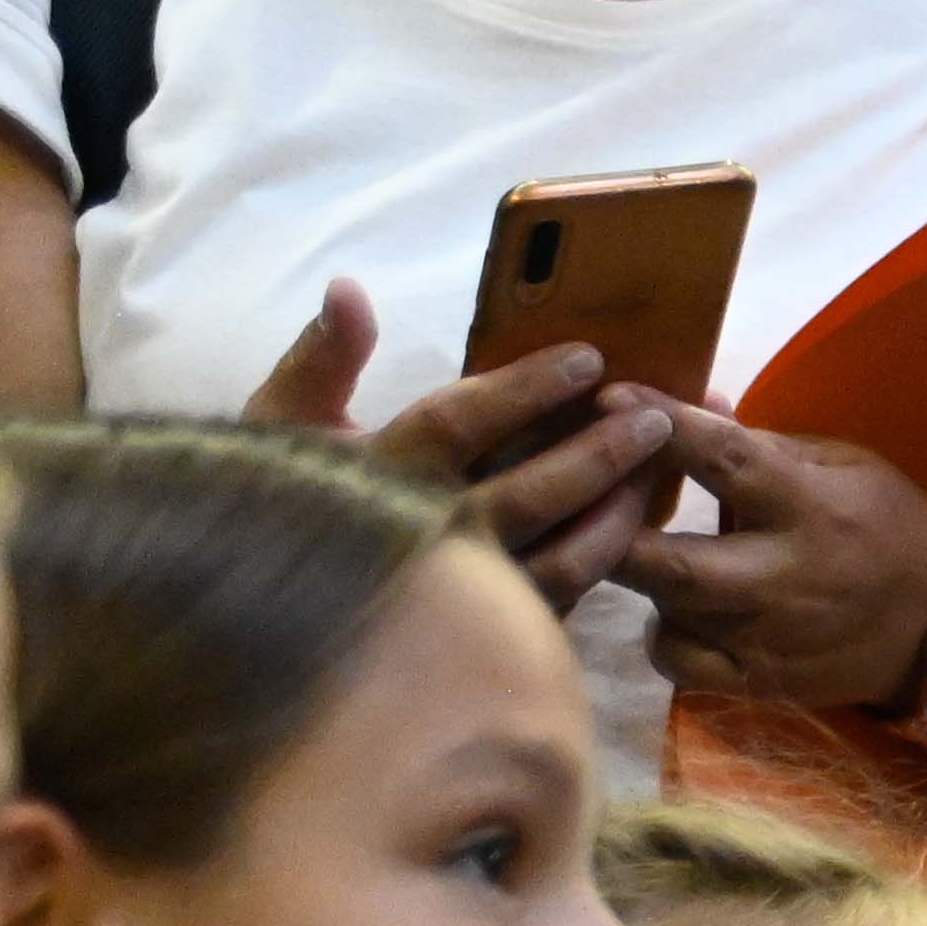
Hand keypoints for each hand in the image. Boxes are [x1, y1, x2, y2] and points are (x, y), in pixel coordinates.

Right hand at [248, 284, 687, 604]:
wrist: (267, 617)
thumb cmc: (279, 498)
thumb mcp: (282, 424)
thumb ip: (321, 357)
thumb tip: (348, 288)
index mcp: (375, 476)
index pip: (459, 423)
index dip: (525, 388)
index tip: (588, 357)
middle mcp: (422, 541)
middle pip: (526, 494)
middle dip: (597, 453)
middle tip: (656, 416)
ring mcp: (460, 599)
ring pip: (558, 559)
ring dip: (617, 513)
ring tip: (660, 468)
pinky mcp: (486, 637)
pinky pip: (563, 603)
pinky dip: (606, 562)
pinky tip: (639, 525)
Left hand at [631, 404, 926, 713]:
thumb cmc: (891, 526)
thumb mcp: (844, 465)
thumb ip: (762, 444)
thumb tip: (690, 406)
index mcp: (810, 507)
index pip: (723, 460)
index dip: (662, 426)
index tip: (608, 396)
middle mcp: (785, 577)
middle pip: (672, 564)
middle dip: (615, 531)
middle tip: (582, 499)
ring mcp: (770, 638)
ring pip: (667, 615)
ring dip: (636, 580)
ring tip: (625, 548)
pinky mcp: (763, 681)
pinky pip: (681, 665)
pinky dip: (663, 636)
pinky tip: (673, 612)